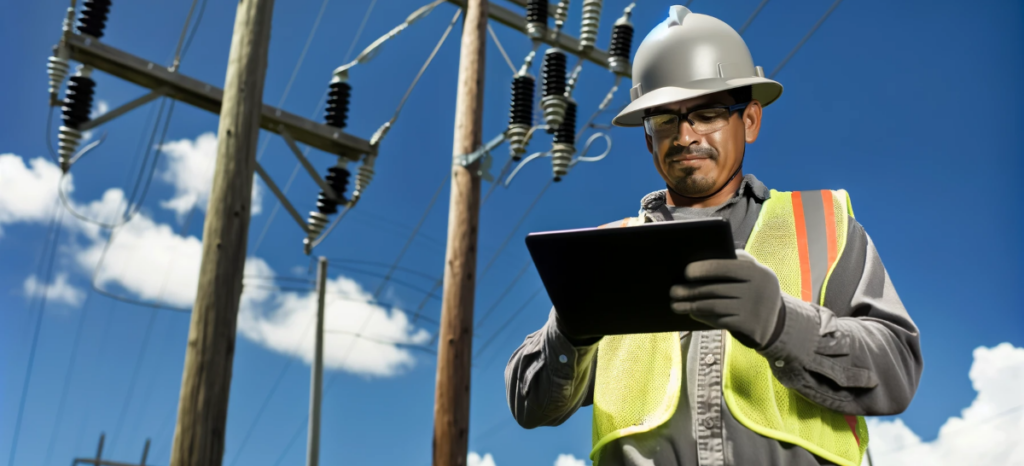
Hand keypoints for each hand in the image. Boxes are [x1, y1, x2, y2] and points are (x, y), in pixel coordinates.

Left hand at [669, 250, 783, 348]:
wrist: (778, 322)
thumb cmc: (756, 290)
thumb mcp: (755, 273)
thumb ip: (738, 261)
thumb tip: (705, 258)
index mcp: (756, 272)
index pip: (725, 267)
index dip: (703, 269)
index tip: (686, 272)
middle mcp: (756, 290)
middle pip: (715, 289)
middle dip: (690, 291)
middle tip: (673, 291)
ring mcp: (752, 310)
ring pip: (714, 306)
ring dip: (691, 305)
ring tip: (676, 304)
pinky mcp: (748, 326)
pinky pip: (720, 320)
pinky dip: (703, 317)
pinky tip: (692, 313)